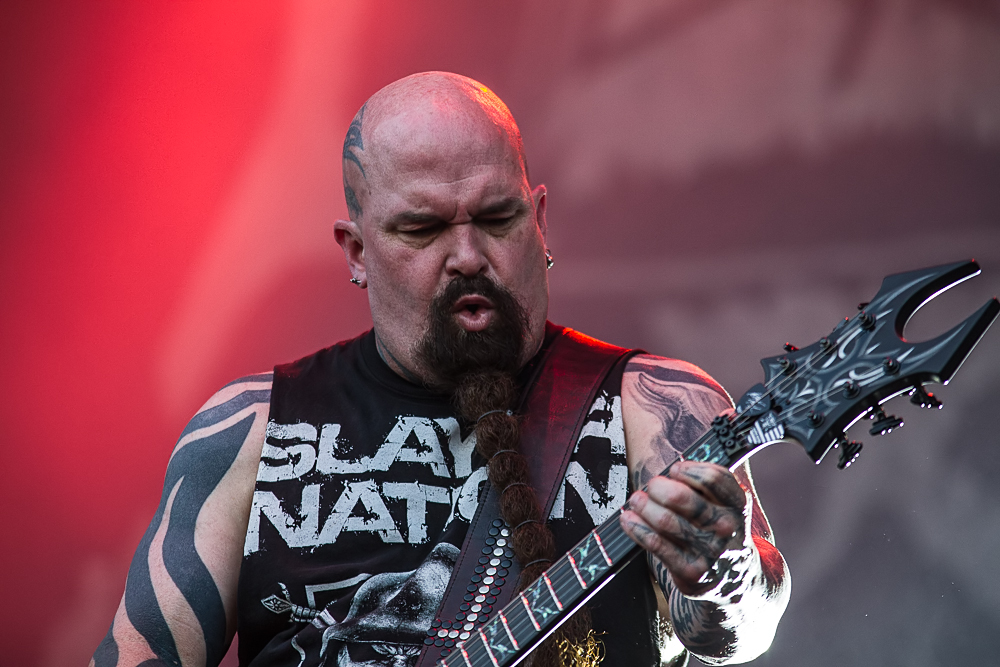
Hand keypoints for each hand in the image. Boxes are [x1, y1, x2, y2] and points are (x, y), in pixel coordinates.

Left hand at [620, 460, 750, 596]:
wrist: (731, 580)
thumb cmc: (716, 530)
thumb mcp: (724, 505)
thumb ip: (705, 485)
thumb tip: (671, 470)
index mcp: (737, 504)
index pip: (713, 479)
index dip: (688, 470)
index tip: (674, 470)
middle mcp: (726, 527)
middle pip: (681, 497)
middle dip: (658, 488)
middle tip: (651, 486)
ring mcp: (709, 550)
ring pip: (665, 520)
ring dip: (644, 506)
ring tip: (637, 501)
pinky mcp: (691, 570)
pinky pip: (656, 543)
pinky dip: (637, 528)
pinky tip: (629, 520)